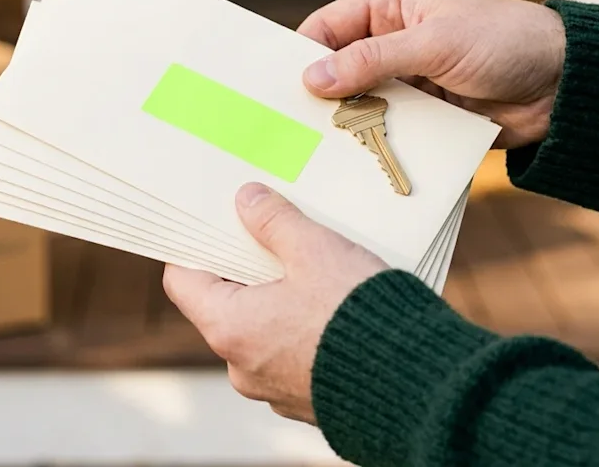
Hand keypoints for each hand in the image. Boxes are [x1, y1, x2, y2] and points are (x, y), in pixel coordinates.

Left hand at [163, 182, 388, 423]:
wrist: (415, 382)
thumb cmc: (358, 315)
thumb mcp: (315, 251)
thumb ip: (274, 222)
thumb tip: (247, 199)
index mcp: (230, 328)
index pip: (183, 281)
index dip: (195, 246)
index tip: (213, 223)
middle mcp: (241, 366)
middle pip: (223, 304)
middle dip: (245, 269)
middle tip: (269, 235)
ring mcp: (272, 388)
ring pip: (260, 331)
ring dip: (278, 300)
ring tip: (311, 269)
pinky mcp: (305, 399)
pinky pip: (291, 355)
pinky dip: (302, 331)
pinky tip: (332, 307)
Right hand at [298, 0, 565, 147]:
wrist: (564, 86)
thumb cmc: (506, 41)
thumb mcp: (434, 44)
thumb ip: (373, 60)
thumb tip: (313, 77)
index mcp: (391, 7)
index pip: (328, 26)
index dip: (301, 53)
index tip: (275, 85)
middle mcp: (393, 42)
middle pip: (338, 70)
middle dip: (318, 95)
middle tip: (286, 125)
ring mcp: (409, 81)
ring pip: (360, 104)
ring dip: (345, 124)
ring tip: (313, 151)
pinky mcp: (425, 116)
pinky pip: (388, 130)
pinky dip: (374, 144)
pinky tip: (353, 164)